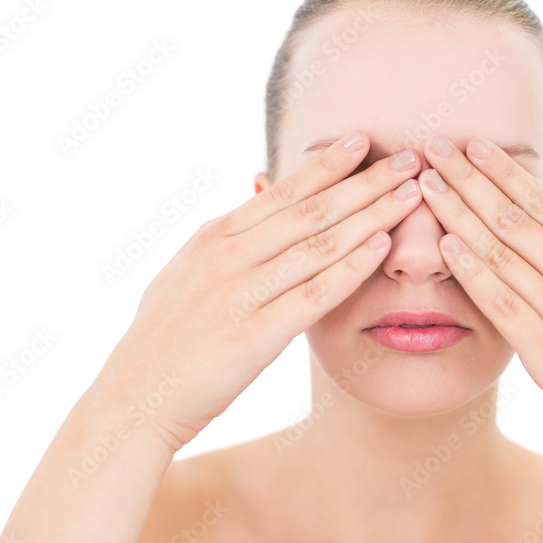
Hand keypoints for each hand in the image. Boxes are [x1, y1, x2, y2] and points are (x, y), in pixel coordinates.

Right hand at [94, 130, 422, 450]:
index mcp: (213, 236)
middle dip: (364, 181)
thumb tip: (249, 202)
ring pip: (319, 244)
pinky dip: (351, 267)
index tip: (365, 142)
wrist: (131, 400)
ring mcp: (240, 292)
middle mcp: (227, 255)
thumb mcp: (185, 274)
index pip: (283, 192)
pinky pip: (314, 294)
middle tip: (408, 158)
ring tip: (411, 195)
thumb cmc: (163, 341)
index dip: (328, 165)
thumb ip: (222, 241)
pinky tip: (383, 248)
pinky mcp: (254, 336)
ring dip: (371, 215)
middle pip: (310, 209)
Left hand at [415, 133, 542, 454]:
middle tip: (434, 146)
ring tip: (427, 187)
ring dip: (460, 216)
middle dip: (469, 179)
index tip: (471, 143)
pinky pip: (503, 304)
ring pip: (502, 253)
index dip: (503, 171)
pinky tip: (446, 247)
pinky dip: (473, 274)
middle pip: (514, 217)